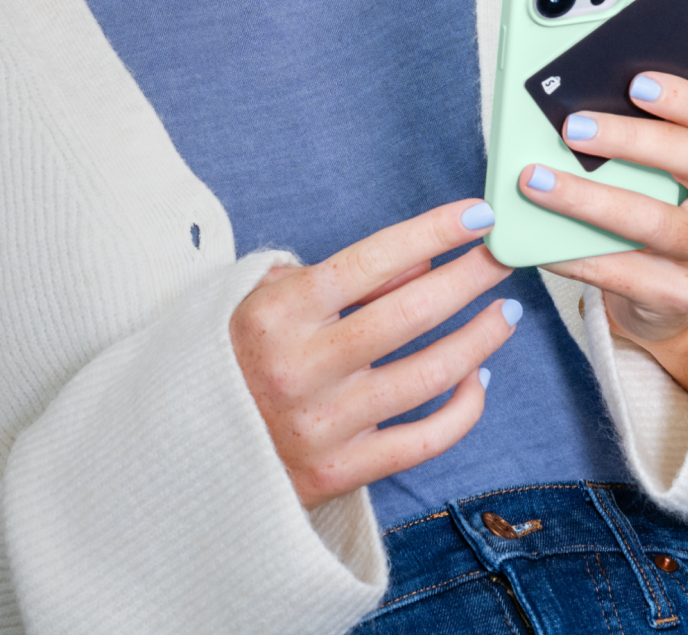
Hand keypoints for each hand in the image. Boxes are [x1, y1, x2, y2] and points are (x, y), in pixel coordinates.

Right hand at [229, 199, 519, 508]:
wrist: (182, 447)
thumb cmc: (236, 357)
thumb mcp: (270, 299)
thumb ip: (344, 281)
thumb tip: (426, 263)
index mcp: (276, 314)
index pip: (373, 260)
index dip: (433, 233)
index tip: (477, 215)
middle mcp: (299, 368)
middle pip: (411, 313)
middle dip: (470, 278)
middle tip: (505, 258)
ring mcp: (321, 424)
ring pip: (429, 376)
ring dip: (479, 338)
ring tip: (504, 313)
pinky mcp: (338, 473)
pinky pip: (423, 440)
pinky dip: (463, 408)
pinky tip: (477, 378)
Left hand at [516, 72, 687, 399]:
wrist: (667, 292)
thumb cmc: (662, 205)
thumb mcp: (669, 167)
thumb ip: (644, 133)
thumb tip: (578, 100)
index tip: (637, 83)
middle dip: (631, 139)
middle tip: (573, 127)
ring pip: (655, 221)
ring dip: (589, 198)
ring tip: (537, 179)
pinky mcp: (679, 294)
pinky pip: (620, 271)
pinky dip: (573, 253)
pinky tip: (538, 238)